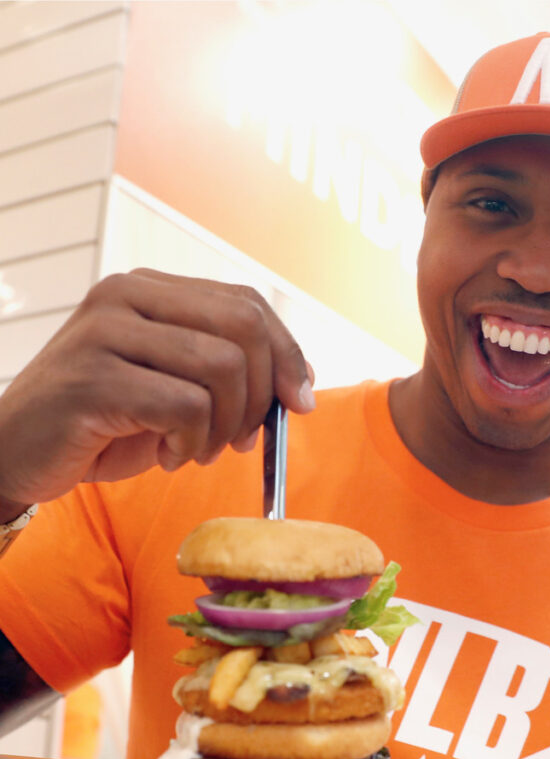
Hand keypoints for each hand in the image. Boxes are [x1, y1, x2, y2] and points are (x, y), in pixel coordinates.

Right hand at [0, 269, 313, 514]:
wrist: (18, 452)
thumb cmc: (104, 423)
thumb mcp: (176, 392)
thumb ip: (229, 377)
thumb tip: (301, 385)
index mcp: (150, 290)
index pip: (246, 302)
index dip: (287, 352)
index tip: (300, 401)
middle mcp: (127, 296)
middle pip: (244, 328)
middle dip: (261, 394)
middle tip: (242, 438)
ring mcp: (106, 331)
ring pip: (222, 367)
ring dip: (226, 426)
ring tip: (199, 451)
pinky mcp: (94, 379)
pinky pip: (186, 407)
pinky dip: (193, 444)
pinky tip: (170, 457)